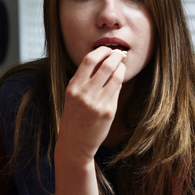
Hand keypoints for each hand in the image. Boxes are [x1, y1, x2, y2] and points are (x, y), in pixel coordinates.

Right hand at [52, 47, 124, 194]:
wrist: (75, 144)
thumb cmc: (74, 117)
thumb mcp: (73, 96)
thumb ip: (85, 80)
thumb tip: (105, 61)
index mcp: (73, 87)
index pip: (89, 60)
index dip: (101, 51)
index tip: (107, 50)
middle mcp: (84, 94)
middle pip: (106, 65)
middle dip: (115, 56)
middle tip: (119, 54)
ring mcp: (97, 103)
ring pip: (116, 77)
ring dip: (120, 68)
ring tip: (120, 66)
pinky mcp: (108, 112)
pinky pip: (117, 91)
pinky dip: (119, 83)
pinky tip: (117, 81)